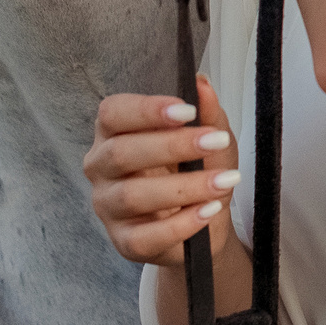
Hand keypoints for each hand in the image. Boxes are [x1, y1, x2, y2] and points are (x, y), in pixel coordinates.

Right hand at [82, 76, 241, 267]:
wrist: (206, 218)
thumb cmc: (198, 167)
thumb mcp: (211, 136)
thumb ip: (207, 112)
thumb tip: (202, 83)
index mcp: (114, 132)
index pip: (112, 113)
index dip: (147, 110)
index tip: (188, 111)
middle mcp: (102, 168)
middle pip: (121, 153)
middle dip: (172, 146)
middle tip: (215, 141)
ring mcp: (108, 207)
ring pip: (132, 196)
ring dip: (184, 187)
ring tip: (223, 181)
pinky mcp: (124, 242)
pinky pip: (145, 236)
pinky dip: (181, 224)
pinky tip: (209, 210)